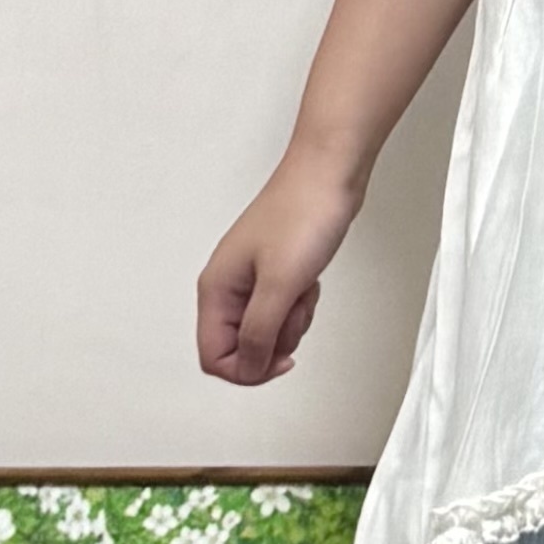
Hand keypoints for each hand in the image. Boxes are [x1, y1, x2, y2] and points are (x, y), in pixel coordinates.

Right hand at [197, 137, 368, 384]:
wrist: (330, 175)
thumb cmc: (303, 214)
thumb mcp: (280, 285)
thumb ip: (260, 332)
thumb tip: (249, 368)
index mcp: (216, 289)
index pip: (214, 357)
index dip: (247, 369)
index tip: (278, 357)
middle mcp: (228, 286)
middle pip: (241, 348)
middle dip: (274, 340)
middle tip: (293, 311)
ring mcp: (251, 280)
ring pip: (266, 331)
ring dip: (292, 321)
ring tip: (302, 289)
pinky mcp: (275, 273)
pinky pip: (283, 310)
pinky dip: (300, 304)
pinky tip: (309, 281)